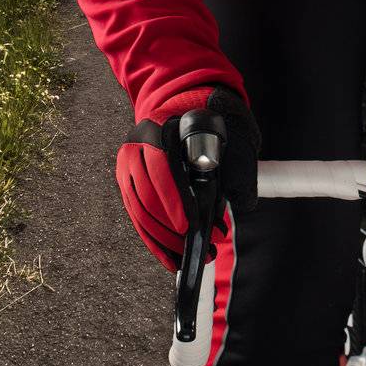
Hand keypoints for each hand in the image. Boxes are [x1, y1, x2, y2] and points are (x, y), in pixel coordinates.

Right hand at [114, 84, 260, 271]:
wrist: (181, 107)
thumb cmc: (206, 122)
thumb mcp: (220, 133)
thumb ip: (229, 162)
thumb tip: (239, 202)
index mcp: (156, 128)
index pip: (160, 168)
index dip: (174, 199)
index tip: (189, 225)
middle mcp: (135, 147)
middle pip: (146, 197)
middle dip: (172, 229)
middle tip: (199, 246)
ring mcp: (126, 166)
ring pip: (140, 212)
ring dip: (165, 240)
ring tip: (190, 257)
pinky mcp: (126, 183)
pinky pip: (137, 218)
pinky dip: (154, 241)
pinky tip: (170, 258)